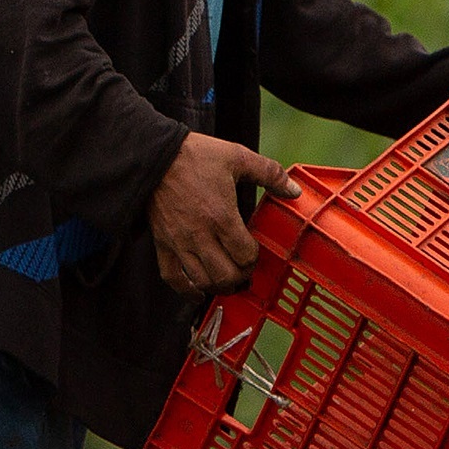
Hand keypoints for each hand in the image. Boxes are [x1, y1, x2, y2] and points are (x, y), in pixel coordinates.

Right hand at [147, 134, 298, 294]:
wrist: (154, 156)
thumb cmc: (195, 155)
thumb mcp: (237, 156)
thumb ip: (270, 174)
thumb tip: (294, 191)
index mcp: (221, 216)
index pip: (245, 255)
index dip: (254, 258)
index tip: (254, 250)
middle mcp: (200, 235)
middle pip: (226, 275)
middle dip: (241, 276)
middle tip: (245, 269)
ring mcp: (179, 242)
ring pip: (202, 280)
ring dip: (219, 285)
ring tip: (228, 280)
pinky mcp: (162, 243)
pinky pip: (172, 277)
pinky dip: (186, 291)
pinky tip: (198, 293)